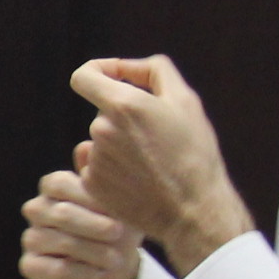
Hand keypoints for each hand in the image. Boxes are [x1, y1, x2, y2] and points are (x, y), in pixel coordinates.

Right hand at [20, 161, 144, 278]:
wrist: (116, 268)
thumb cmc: (118, 228)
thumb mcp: (120, 202)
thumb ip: (104, 177)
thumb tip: (86, 145)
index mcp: (54, 188)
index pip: (58, 183)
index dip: (86, 196)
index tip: (115, 207)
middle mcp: (38, 210)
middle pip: (58, 212)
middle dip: (92, 224)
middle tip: (118, 232)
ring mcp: (31, 238)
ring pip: (54, 241)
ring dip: (90, 251)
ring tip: (116, 259)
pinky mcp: (31, 266)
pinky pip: (51, 269)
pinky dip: (79, 272)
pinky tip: (100, 272)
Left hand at [69, 55, 255, 274]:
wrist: (193, 210)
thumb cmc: (194, 153)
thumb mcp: (186, 101)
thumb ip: (155, 72)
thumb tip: (128, 67)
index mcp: (123, 105)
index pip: (83, 76)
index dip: (97, 71)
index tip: (112, 78)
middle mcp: (101, 130)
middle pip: (102, 111)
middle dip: (124, 116)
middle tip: (157, 136)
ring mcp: (95, 159)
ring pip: (102, 139)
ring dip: (120, 143)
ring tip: (151, 162)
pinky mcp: (91, 184)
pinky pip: (97, 165)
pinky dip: (114, 168)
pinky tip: (139, 179)